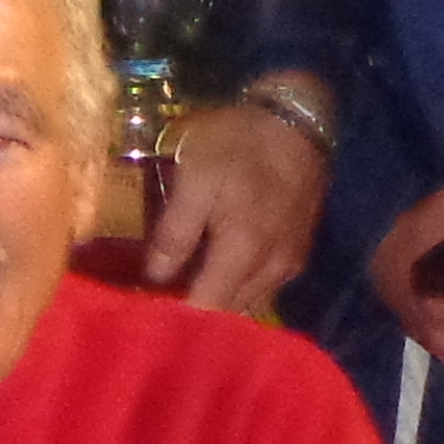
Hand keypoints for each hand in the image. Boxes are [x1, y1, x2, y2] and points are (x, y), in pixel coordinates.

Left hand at [150, 88, 325, 312]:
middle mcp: (271, 271)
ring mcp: (288, 266)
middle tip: (157, 308)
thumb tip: (155, 278)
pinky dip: (236, 291)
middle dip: (194, 318)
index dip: (176, 320)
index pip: (207, 310)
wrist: (297, 122)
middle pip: (228, 314)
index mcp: (243, 252)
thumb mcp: (196, 177)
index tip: (146, 318)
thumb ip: (175, 232)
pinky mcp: (296, 256)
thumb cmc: (240, 144)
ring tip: (181, 296)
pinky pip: (262, 290)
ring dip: (217, 306)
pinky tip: (214, 278)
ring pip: (246, 305)